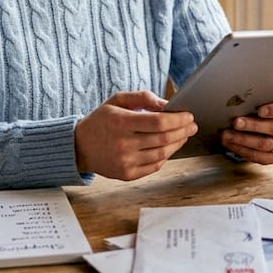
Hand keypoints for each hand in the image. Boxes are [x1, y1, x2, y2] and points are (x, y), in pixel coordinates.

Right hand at [74, 91, 197, 179]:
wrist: (80, 146)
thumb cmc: (101, 120)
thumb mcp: (117, 100)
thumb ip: (143, 98)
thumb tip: (167, 105)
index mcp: (120, 122)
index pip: (158, 122)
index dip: (178, 119)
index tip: (189, 115)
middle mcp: (123, 144)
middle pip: (164, 139)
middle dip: (183, 131)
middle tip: (192, 125)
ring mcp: (125, 162)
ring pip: (162, 154)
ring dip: (178, 144)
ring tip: (184, 135)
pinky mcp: (127, 175)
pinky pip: (154, 166)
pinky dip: (166, 156)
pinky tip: (170, 148)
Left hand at [219, 99, 272, 163]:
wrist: (265, 126)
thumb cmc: (261, 110)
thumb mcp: (263, 102)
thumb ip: (256, 101)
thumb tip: (237, 100)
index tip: (260, 110)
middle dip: (253, 125)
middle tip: (236, 122)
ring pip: (265, 144)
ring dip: (243, 139)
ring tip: (227, 135)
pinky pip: (258, 156)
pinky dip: (241, 150)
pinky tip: (230, 143)